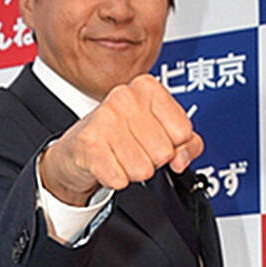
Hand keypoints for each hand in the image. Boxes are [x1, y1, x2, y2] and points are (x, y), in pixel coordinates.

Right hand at [40, 74, 203, 205]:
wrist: (77, 148)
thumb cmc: (120, 135)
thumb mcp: (161, 131)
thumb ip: (188, 144)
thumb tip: (181, 160)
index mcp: (148, 87)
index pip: (183, 132)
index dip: (172, 144)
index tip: (154, 137)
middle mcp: (126, 96)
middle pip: (164, 153)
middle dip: (151, 159)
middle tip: (133, 147)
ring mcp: (105, 117)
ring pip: (143, 169)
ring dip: (132, 170)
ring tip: (118, 155)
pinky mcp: (89, 142)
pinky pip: (120, 179)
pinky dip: (115, 179)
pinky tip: (107, 162)